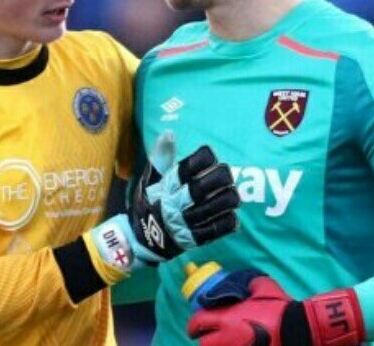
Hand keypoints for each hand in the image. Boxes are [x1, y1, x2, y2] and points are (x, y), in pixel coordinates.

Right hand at [89, 133, 239, 271]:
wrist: (140, 240)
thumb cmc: (148, 204)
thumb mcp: (149, 180)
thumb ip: (161, 157)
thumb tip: (169, 133)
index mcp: (164, 187)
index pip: (185, 169)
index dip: (202, 159)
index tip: (211, 155)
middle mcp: (174, 204)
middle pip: (201, 188)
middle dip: (219, 177)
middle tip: (226, 173)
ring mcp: (183, 223)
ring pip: (211, 209)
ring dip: (227, 199)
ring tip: (233, 193)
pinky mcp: (192, 240)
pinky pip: (214, 231)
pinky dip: (227, 222)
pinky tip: (233, 214)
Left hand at [188, 272, 293, 345]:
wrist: (298, 330)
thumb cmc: (279, 309)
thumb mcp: (262, 286)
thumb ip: (248, 284)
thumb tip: (244, 283)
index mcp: (227, 318)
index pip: (197, 322)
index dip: (194, 325)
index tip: (195, 326)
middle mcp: (227, 339)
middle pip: (205, 344)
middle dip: (207, 340)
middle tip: (212, 336)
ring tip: (227, 342)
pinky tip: (241, 345)